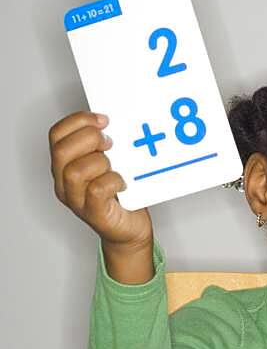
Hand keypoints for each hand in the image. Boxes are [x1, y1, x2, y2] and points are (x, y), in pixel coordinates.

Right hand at [49, 111, 152, 247]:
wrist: (128, 229)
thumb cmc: (119, 194)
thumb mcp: (110, 162)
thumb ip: (105, 145)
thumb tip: (115, 123)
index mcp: (64, 165)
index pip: (56, 134)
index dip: (79, 121)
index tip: (103, 120)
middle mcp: (64, 182)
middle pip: (61, 150)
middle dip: (89, 138)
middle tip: (110, 143)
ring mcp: (76, 199)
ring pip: (74, 171)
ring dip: (100, 162)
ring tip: (114, 166)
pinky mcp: (94, 214)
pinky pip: (97, 191)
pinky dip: (112, 181)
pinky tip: (121, 182)